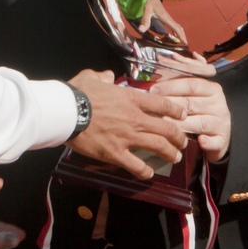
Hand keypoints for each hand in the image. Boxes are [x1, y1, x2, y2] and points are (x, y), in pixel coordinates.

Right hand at [65, 69, 187, 179]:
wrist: (66, 112)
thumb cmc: (78, 93)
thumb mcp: (91, 77)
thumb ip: (103, 76)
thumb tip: (108, 76)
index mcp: (130, 98)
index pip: (162, 105)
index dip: (176, 111)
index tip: (181, 115)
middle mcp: (134, 118)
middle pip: (167, 129)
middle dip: (178, 137)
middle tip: (181, 142)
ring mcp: (127, 137)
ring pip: (159, 147)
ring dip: (170, 154)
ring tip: (174, 158)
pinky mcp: (115, 153)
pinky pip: (136, 166)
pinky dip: (145, 171)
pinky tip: (148, 173)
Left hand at [139, 0, 188, 44]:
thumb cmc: (151, 4)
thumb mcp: (146, 11)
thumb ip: (145, 20)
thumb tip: (141, 30)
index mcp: (166, 19)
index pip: (176, 28)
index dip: (181, 35)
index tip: (185, 42)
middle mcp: (169, 19)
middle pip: (179, 29)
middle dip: (183, 36)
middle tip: (186, 44)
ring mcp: (169, 19)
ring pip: (178, 27)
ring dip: (181, 33)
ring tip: (182, 41)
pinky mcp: (167, 19)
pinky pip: (174, 26)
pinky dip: (177, 31)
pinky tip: (175, 35)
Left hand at [150, 77, 231, 161]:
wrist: (215, 131)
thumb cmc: (196, 110)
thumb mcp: (190, 96)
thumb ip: (176, 90)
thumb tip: (152, 87)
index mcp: (211, 89)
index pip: (191, 84)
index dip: (171, 87)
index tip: (153, 90)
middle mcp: (218, 104)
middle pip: (192, 103)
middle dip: (171, 106)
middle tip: (153, 109)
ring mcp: (221, 122)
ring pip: (201, 123)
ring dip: (182, 124)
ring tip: (165, 124)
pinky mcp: (222, 139)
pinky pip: (216, 141)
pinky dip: (208, 142)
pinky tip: (200, 141)